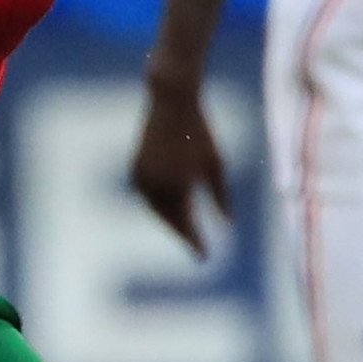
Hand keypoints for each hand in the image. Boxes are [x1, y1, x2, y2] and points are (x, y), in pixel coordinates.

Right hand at [131, 72, 232, 256]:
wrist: (170, 104)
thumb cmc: (200, 134)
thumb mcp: (216, 165)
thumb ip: (221, 197)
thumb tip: (228, 225)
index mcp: (178, 187)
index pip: (186, 225)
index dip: (194, 243)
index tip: (204, 257)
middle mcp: (155, 187)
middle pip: (170, 222)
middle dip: (183, 234)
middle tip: (197, 248)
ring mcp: (142, 180)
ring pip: (156, 211)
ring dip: (171, 221)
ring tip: (187, 230)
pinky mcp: (135, 171)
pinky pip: (148, 198)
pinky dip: (160, 206)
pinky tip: (171, 210)